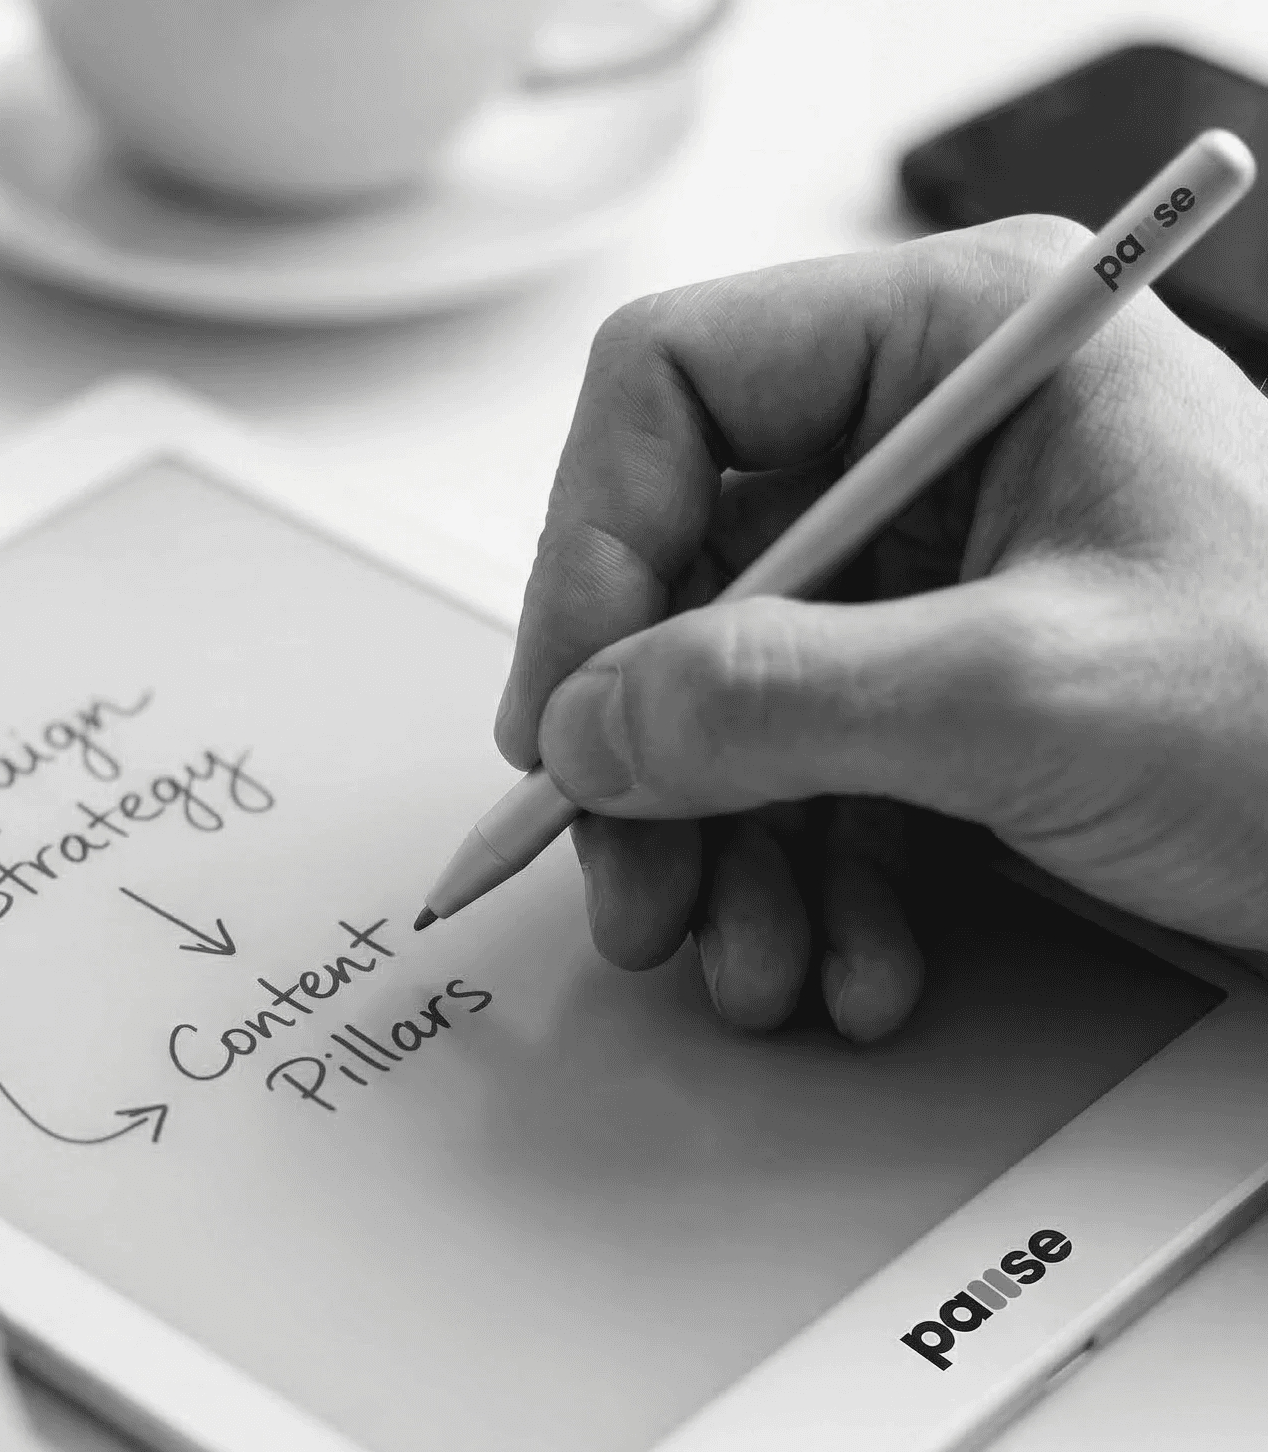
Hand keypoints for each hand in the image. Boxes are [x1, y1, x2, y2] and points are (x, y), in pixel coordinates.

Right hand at [496, 216, 1267, 1040]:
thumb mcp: (1030, 694)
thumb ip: (782, 698)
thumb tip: (592, 725)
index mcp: (956, 347)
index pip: (673, 393)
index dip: (589, 553)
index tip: (566, 715)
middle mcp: (926, 446)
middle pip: (683, 574)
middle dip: (656, 757)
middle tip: (636, 879)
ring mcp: (931, 576)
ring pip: (729, 699)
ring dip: (723, 849)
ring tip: (753, 959)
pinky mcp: (939, 687)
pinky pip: (806, 774)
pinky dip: (803, 880)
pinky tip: (846, 959)